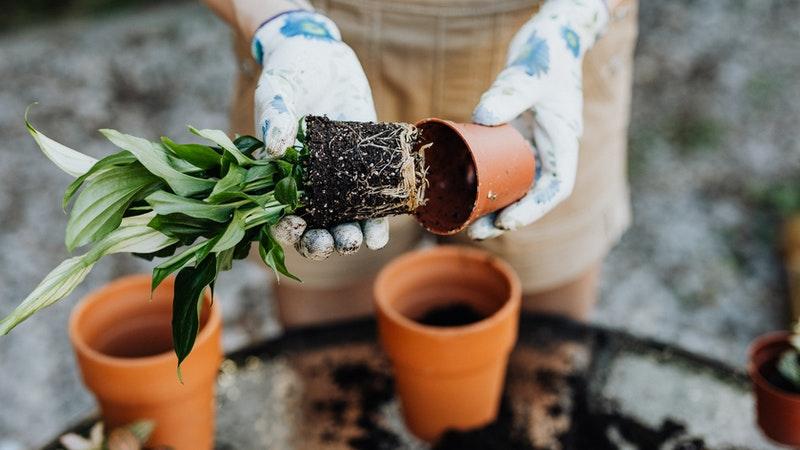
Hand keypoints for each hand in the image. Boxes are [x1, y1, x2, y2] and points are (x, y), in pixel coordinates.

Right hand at [251, 10, 387, 259]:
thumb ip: (274, 116)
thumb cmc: (289, 74)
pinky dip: (376, 221)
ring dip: (351, 238)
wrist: (324, 56)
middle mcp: (308, 185)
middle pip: (312, 228)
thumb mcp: (277, 91)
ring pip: (343, 223)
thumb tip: (275, 148)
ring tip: (360, 240)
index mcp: (277, 175)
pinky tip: (380, 232)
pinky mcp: (365, 169)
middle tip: (336, 241)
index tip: (297, 227)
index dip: (285, 229)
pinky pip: (370, 203)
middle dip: (323, 243)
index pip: (277, 214)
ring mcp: (338, 180)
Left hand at [468, 0, 608, 239]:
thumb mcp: (530, 73)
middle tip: (475, 230)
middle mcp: (549, 148)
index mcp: (562, 141)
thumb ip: (510, 93)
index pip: (554, 187)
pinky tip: (460, 189)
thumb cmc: (548, 52)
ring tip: (464, 220)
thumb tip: (481, 117)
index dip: (532, 210)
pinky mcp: (514, 134)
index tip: (506, 221)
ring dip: (492, 204)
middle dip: (506, 216)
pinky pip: (500, 164)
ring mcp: (531, 143)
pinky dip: (483, 179)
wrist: (549, 34)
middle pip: (531, 194)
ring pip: (514, 183)